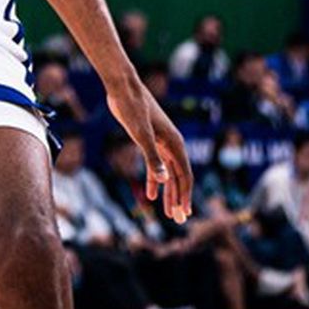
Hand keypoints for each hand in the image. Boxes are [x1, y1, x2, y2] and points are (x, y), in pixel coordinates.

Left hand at [106, 78, 193, 223]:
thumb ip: (152, 158)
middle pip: (179, 178)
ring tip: (168, 213)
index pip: (185, 175)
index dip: (185, 196)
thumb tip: (164, 180)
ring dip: (168, 193)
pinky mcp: (150, 140)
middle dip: (179, 199)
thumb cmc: (132, 109)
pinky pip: (156, 165)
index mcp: (175, 144)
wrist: (123, 88)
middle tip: (179, 220)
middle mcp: (172, 145)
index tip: (184, 213)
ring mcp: (161, 143)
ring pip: (169, 173)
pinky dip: (155, 180)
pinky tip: (150, 194)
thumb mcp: (141, 135)